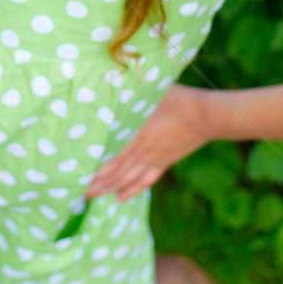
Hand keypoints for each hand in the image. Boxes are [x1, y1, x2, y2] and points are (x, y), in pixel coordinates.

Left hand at [85, 84, 211, 203]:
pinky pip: (146, 180)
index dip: (94, 170)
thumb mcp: (150, 92)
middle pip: (115, 174)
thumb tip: (110, 85)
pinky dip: (132, 190)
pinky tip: (121, 198)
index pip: (111, 159)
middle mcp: (143, 151)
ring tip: (91, 198)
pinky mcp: (164, 162)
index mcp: (137, 135)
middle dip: (96, 185)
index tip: (76, 174)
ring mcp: (154, 159)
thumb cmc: (178, 98)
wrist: (206, 115)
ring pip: (127, 180)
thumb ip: (130, 93)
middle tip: (77, 192)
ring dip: (109, 190)